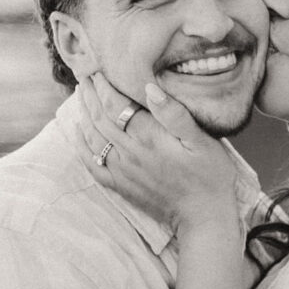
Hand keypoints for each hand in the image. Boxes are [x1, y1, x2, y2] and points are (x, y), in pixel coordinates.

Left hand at [76, 73, 238, 230]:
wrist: (203, 215)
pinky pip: (92, 164)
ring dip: (84, 115)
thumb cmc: (209, 175)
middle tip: (85, 79)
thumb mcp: (201, 141)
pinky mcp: (121, 186)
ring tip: (82, 98)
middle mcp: (130, 153)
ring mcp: (122, 171)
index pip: (116, 105)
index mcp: (149, 137)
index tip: (98, 72)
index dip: (105, 87)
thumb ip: (174, 114)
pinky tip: (78, 135)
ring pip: (93, 138)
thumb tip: (149, 88)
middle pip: (100, 118)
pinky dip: (82, 147)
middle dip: (91, 97)